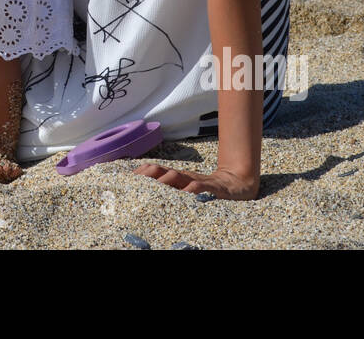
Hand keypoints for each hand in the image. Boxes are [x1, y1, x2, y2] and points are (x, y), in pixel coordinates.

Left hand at [132, 164, 259, 199]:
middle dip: (149, 175)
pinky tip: (187, 193)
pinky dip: (194, 190)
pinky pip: (202, 187)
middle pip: (163, 171)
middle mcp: (184, 177)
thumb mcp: (186, 189)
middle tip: (136, 181)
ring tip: (157, 184)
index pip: (155, 171)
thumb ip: (170, 189)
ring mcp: (198, 181)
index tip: (127, 179)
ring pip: (180, 177)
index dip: (141, 174)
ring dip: (167, 179)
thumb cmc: (206, 189)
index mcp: (176, 177)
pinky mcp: (212, 188)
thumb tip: (146, 193)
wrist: (235, 184)